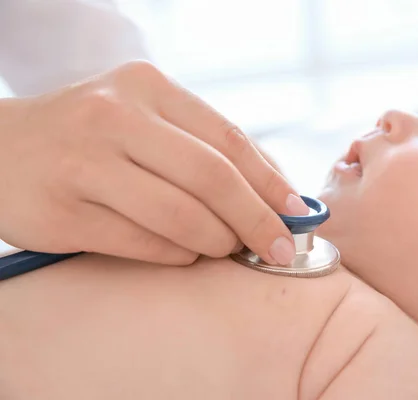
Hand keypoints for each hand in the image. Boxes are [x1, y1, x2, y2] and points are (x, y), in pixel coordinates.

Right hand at [0, 61, 307, 264]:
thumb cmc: (90, 137)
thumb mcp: (146, 120)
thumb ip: (206, 148)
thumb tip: (277, 192)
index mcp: (146, 88)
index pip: (228, 139)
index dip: (271, 182)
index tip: (298, 214)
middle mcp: (114, 118)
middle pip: (212, 177)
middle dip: (255, 220)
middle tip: (277, 248)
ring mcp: (84, 164)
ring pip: (180, 215)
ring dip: (216, 241)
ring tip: (226, 248)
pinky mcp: (64, 211)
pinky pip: (144, 243)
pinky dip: (177, 255)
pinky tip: (185, 254)